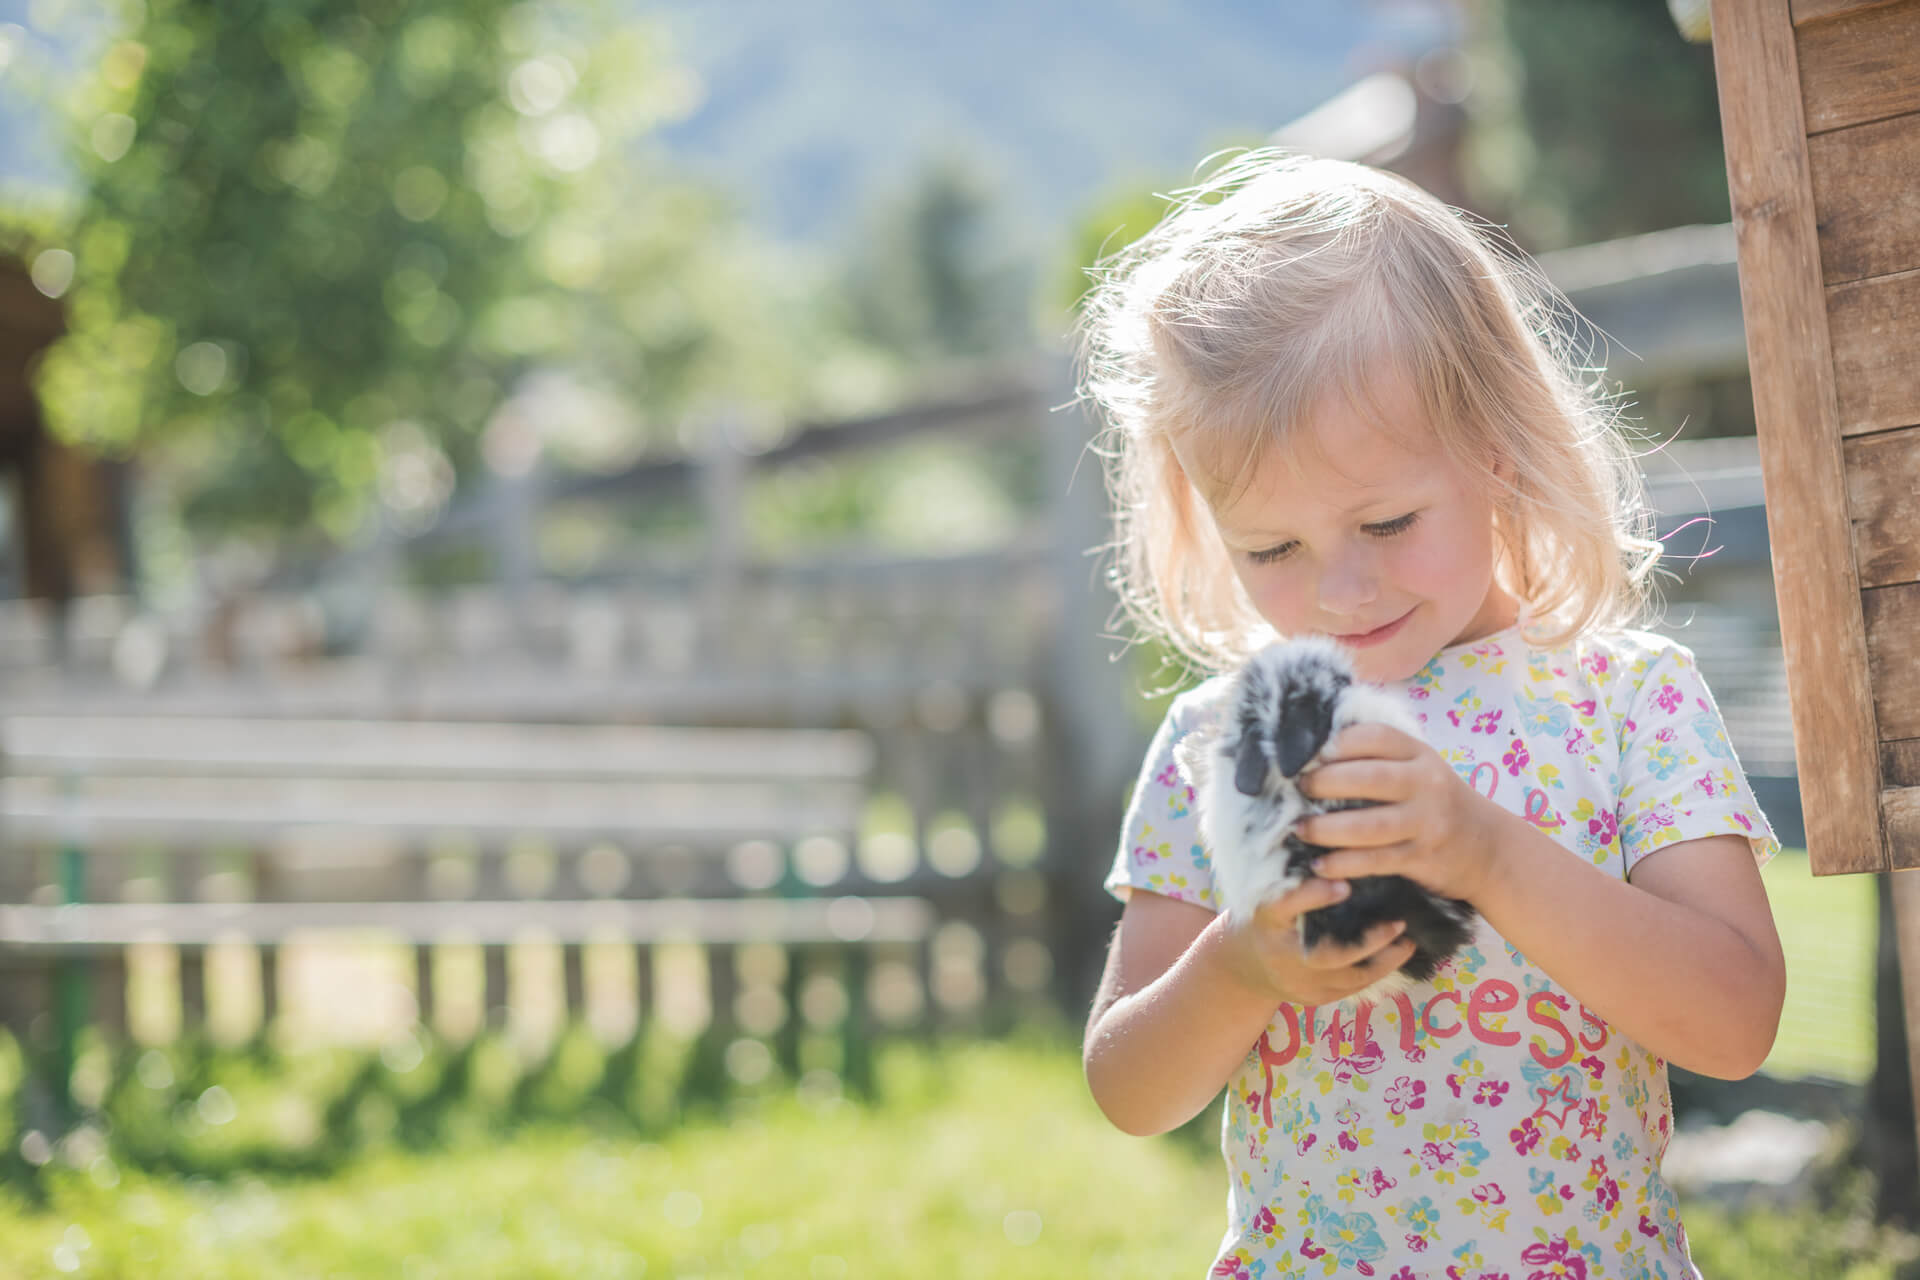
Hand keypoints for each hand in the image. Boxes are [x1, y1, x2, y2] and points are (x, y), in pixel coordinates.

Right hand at [1217, 875, 1418, 1005]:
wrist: (1244, 965)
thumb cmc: (1266, 916)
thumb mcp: (1270, 892)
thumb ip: (1298, 877)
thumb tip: (1338, 845)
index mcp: (1266, 919)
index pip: (1285, 905)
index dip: (1313, 896)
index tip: (1343, 884)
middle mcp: (1280, 954)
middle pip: (1326, 955)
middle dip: (1368, 942)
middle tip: (1398, 923)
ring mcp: (1298, 982)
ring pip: (1347, 977)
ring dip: (1384, 960)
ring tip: (1407, 941)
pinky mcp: (1314, 998)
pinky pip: (1351, 988)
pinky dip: (1377, 972)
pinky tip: (1396, 955)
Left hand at [1294, 722, 1506, 903]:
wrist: (1487, 846)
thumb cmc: (1435, 800)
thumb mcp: (1417, 768)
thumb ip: (1378, 758)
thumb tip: (1313, 751)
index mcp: (1420, 754)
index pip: (1377, 736)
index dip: (1339, 742)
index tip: (1309, 752)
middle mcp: (1427, 783)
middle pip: (1370, 778)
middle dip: (1326, 783)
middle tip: (1297, 789)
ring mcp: (1427, 822)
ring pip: (1370, 825)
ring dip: (1327, 829)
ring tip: (1299, 829)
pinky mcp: (1422, 857)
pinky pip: (1376, 860)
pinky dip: (1344, 864)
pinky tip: (1320, 865)